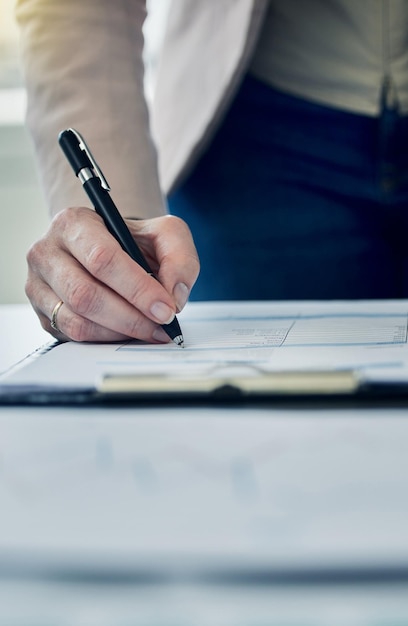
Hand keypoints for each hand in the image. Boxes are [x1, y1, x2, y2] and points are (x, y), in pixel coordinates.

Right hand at [25, 207, 199, 341]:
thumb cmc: (132, 241)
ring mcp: (39, 286)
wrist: (108, 250)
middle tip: (161, 326)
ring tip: (149, 330)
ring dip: (120, 332)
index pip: (102, 258)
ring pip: (77, 320)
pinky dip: (106, 339)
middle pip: (85, 294)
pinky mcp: (43, 314)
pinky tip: (128, 332)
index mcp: (74, 223)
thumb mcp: (163, 233)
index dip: (137, 288)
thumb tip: (175, 296)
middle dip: (131, 317)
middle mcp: (47, 252)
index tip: (166, 308)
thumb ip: (179, 257)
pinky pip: (73, 336)